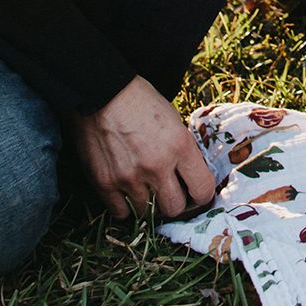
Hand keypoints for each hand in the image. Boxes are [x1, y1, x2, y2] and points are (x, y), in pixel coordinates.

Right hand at [69, 76, 217, 221]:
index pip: (202, 189)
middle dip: (177, 203)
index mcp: (180, 147)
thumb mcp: (175, 121)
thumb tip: (190, 176)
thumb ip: (183, 150)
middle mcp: (157, 166)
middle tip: (172, 194)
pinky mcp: (104, 183)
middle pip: (175, 208)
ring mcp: (129, 177)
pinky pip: (121, 212)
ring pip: (148, 212)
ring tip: (147, 188)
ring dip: (149, 202)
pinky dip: (125, 206)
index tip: (197, 193)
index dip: (202, 194)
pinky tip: (127, 193)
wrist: (102, 93)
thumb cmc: (142, 102)